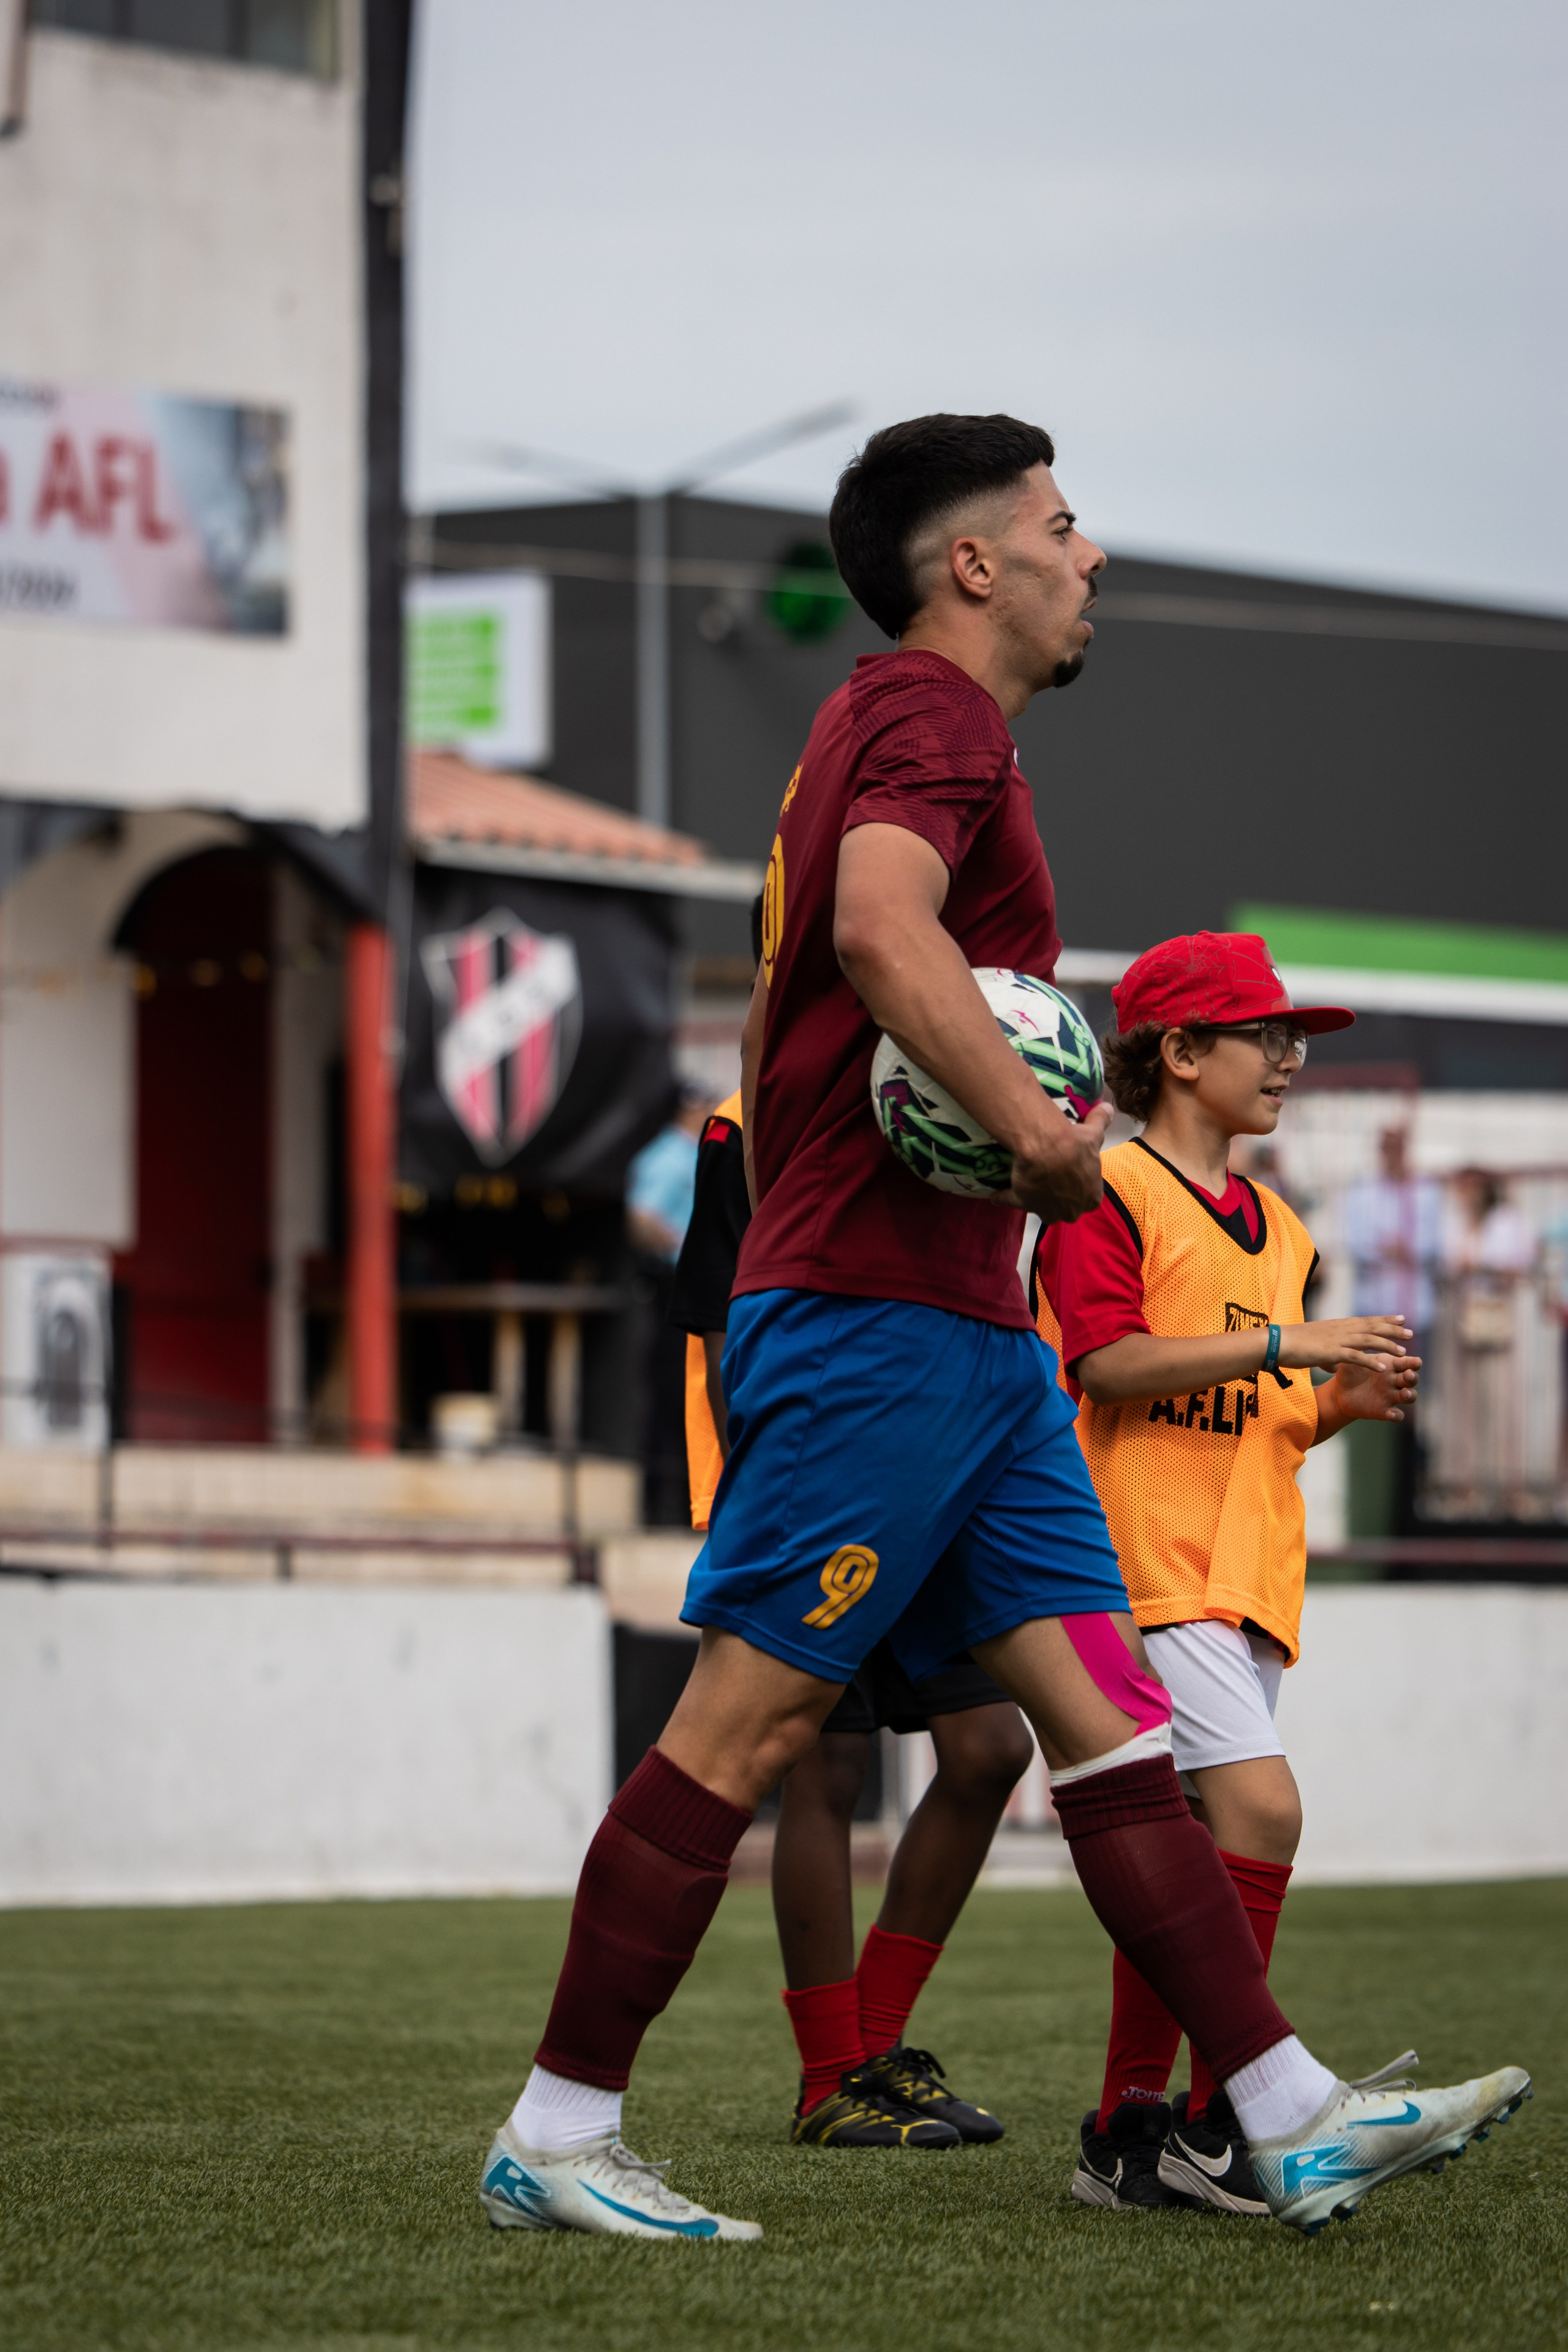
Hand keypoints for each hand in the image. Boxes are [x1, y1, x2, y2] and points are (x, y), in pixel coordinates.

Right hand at [1002, 1101, 1111, 1220]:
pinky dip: (1003, 1197)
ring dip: (1035, 1199)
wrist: (1047, 1149)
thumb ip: (1101, 1121)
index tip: (1072, 1171)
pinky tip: (996, 1194)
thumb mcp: (1092, 1132)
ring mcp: (1046, 1210)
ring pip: (1041, 1208)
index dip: (1080, 1184)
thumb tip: (1108, 1107)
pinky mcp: (1023, 1203)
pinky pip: (1011, 1202)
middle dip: (1060, 1198)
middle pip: (1065, 1207)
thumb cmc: (1074, 1144)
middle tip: (1051, 1177)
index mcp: (1091, 1197)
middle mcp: (1071, 1210)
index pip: (1088, 1196)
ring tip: (1027, 1183)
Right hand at [1277, 1314, 1413, 1372]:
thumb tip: (1333, 1367)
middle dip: (1393, 1329)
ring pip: (1369, 1340)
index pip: (1366, 1320)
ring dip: (1388, 1345)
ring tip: (1403, 1353)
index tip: (1401, 1318)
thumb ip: (1328, 1358)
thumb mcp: (1315, 1349)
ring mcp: (1337, 1340)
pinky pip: (1355, 1357)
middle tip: (1410, 1332)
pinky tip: (1383, 1368)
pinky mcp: (1331, 1352)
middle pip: (1372, 1327)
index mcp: (1338, 1326)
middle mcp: (1341, 1329)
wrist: (1277, 1342)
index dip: (1385, 1319)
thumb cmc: (1293, 1345)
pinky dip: (1371, 1362)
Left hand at [1326, 1349, 1420, 1423]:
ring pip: (1409, 1396)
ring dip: (1409, 1395)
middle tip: (1408, 1375)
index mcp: (1390, 1365)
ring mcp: (1391, 1396)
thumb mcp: (1354, 1358)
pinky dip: (1396, 1415)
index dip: (1413, 1362)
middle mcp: (1394, 1380)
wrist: (1339, 1391)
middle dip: (1412, 1377)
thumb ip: (1361, 1349)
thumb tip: (1364, 1334)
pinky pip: (1396, 1415)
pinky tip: (1390, 1413)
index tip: (1417, 1361)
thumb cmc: (1349, 1371)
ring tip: (1404, 1393)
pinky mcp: (1384, 1411)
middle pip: (1410, 1379)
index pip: (1406, 1362)